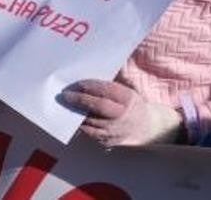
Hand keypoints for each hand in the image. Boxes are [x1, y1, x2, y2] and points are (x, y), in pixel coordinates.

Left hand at [61, 79, 182, 146]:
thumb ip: (111, 82)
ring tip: (65, 106)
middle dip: (81, 100)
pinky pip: (91, 134)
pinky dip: (81, 126)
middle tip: (65, 95)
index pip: (108, 91)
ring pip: (93, 122)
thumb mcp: (127, 89)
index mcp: (128, 99)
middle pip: (99, 107)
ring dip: (76, 114)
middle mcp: (123, 115)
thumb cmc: (130, 103)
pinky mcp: (109, 141)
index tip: (77, 83)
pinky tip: (72, 118)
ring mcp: (116, 130)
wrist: (145, 128)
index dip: (91, 86)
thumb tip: (89, 69)